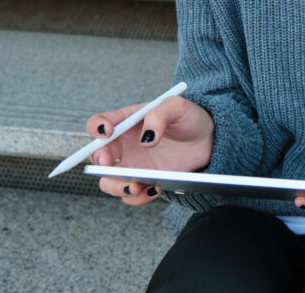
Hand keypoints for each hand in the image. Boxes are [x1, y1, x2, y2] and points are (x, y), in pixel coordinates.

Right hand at [85, 96, 213, 205]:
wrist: (208, 139)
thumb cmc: (189, 118)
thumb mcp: (177, 106)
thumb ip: (159, 115)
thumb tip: (147, 137)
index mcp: (127, 121)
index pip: (100, 123)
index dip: (96, 127)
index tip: (106, 132)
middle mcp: (124, 144)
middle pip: (98, 156)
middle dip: (99, 161)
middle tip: (108, 164)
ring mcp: (133, 165)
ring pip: (109, 181)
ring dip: (116, 186)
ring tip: (134, 186)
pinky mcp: (144, 181)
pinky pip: (131, 195)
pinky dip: (138, 197)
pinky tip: (154, 189)